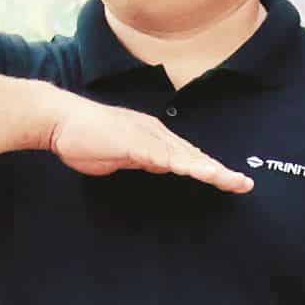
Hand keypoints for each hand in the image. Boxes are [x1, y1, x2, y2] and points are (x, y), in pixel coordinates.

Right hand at [45, 93, 252, 190]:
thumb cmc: (86, 139)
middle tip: (244, 185)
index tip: (232, 182)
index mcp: (155, 139)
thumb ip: (145, 159)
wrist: (59, 120)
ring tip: (228, 180)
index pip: (188, 157)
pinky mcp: (132, 140)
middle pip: (193, 156)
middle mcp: (156, 133)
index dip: (211, 170)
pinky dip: (179, 163)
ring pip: (183, 155)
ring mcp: (145, 135)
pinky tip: (194, 171)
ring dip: (207, 168)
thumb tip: (165, 166)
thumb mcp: (124, 156)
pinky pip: (160, 154)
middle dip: (220, 172)